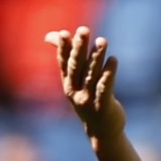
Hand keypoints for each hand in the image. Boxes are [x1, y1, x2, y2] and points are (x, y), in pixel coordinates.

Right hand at [45, 28, 127, 143]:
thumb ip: (65, 55)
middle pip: (76, 66)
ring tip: (103, 40)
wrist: (101, 131)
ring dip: (96, 56)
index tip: (63, 33)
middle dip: (79, 47)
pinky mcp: (102, 106)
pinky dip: (108, 74)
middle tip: (84, 30)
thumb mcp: (74, 79)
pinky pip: (105, 88)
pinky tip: (113, 60)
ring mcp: (88, 99)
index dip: (63, 47)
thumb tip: (48, 36)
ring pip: (92, 74)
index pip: (64, 61)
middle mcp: (75, 89)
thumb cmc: (88, 98)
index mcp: (67, 81)